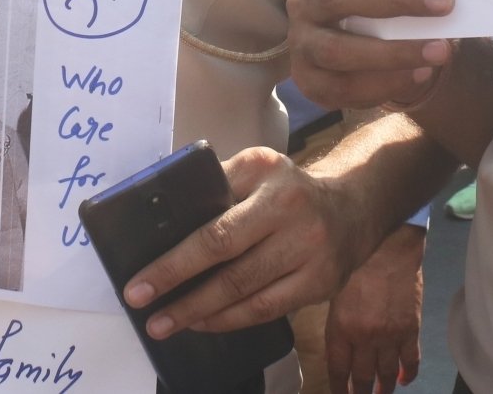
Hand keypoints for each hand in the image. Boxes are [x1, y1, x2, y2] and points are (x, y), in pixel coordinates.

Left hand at [122, 147, 367, 339]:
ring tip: (169, 324)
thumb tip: (164, 217)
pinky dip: (233, 319)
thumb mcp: (255, 167)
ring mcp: (311, 251)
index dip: (175, 262)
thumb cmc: (288, 188)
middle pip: (229, 264)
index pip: (214, 228)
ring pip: (248, 293)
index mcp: (267, 176)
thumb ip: (217, 183)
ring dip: (202, 313)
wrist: (352, 205)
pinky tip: (206, 322)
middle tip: (147, 312)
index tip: (140, 284)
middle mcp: (293, 212)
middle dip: (181, 293)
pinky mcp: (322, 282)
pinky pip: (269, 309)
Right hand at [288, 0, 456, 111]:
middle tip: (445, 2)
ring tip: (441, 50)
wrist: (361, 49)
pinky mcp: (309, 80)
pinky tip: (420, 75)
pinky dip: (384, 83)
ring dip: (393, 51)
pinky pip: (341, 88)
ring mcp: (302, 41)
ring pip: (336, 48)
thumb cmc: (381, 1)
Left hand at [325, 224, 425, 393]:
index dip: (338, 388)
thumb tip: (338, 340)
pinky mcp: (411, 330)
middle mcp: (364, 339)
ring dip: (383, 388)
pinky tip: (405, 380)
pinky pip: (411, 360)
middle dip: (360, 393)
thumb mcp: (332, 291)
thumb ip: (335, 320)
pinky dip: (408, 373)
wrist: (389, 247)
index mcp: (340, 329)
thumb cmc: (355, 262)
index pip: (337, 370)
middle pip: (361, 377)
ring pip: (386, 373)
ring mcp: (390, 336)